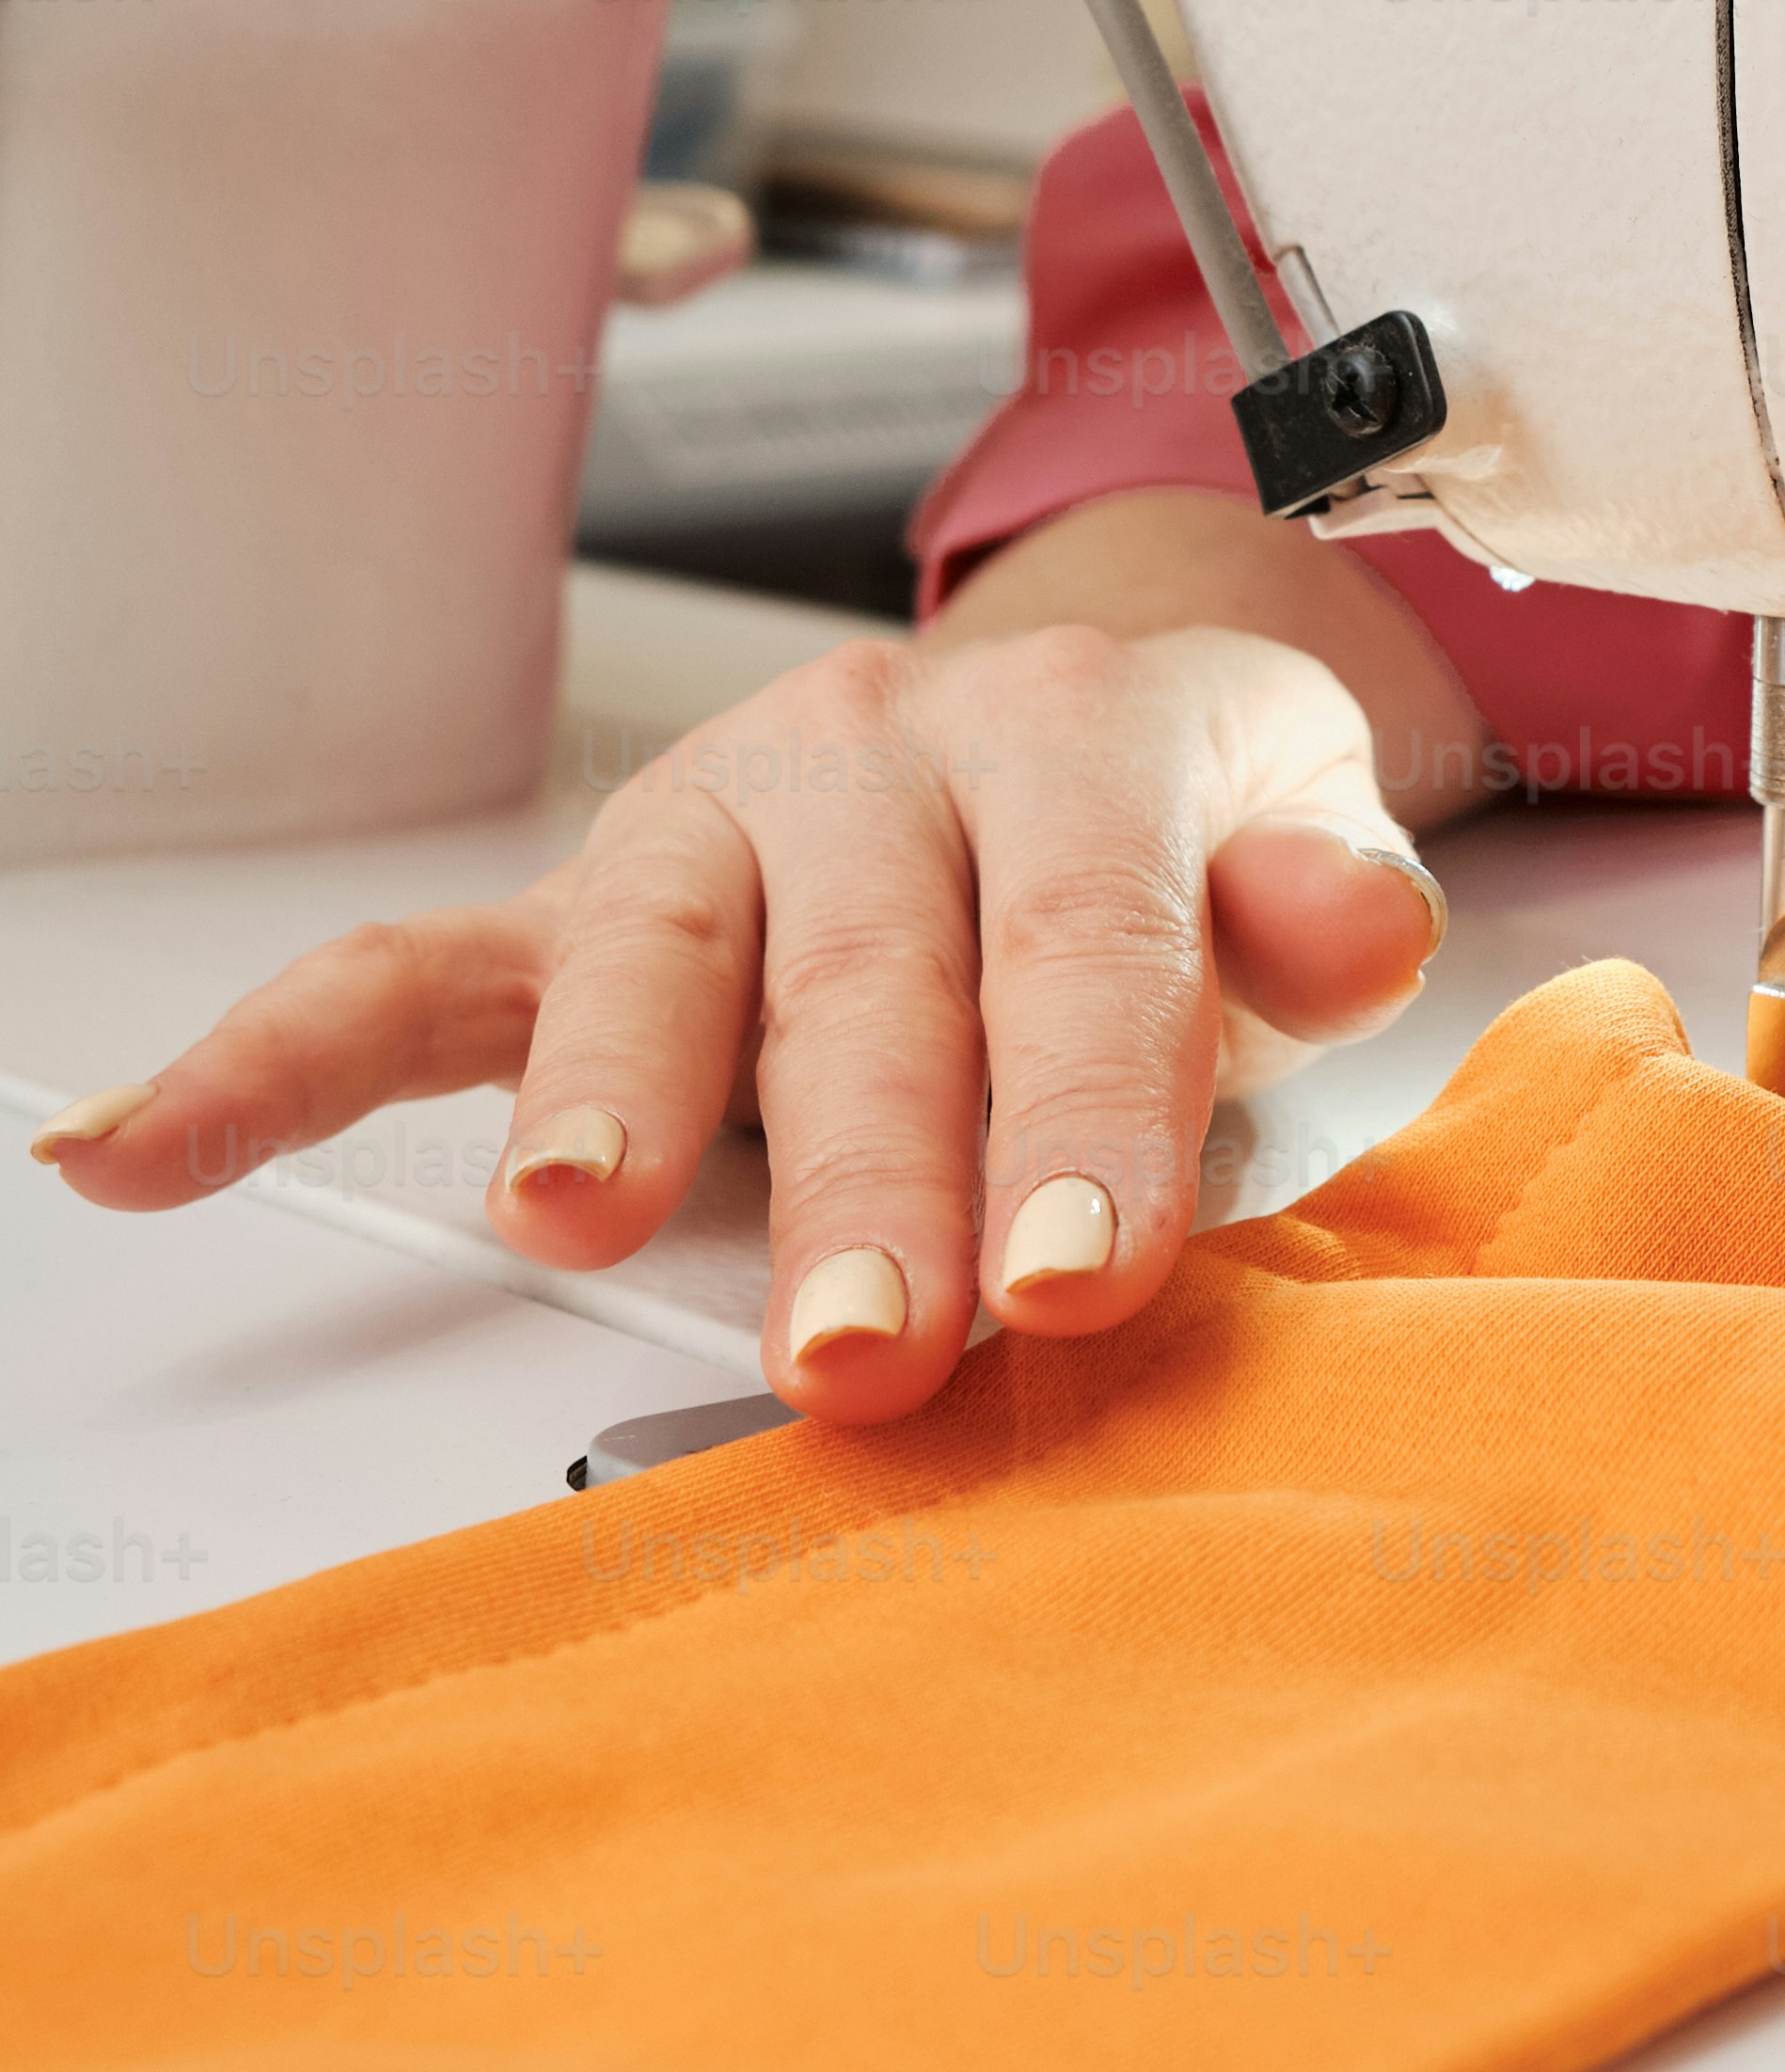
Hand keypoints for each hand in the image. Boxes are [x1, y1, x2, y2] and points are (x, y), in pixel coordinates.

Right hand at [26, 610, 1449, 1421]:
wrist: (1085, 720)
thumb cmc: (1188, 837)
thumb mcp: (1303, 834)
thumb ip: (1328, 893)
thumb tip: (1352, 927)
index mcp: (1068, 740)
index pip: (1078, 937)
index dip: (1078, 1112)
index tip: (1074, 1278)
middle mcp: (871, 760)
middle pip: (862, 979)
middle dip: (861, 1174)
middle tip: (864, 1350)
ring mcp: (709, 832)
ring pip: (648, 958)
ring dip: (604, 1097)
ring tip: (565, 1222)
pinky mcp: (582, 911)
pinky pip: (410, 977)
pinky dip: (272, 1058)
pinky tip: (147, 1147)